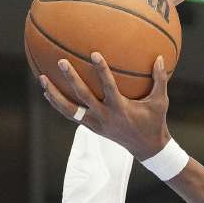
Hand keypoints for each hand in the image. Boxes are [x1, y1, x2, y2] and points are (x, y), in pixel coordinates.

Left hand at [39, 54, 170, 159]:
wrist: (147, 148)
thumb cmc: (154, 122)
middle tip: (61, 62)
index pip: (108, 87)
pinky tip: (47, 93)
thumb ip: (160, 79)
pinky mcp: (91, 127)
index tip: (94, 54)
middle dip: (71, 79)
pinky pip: (70, 115)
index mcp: (120, 109)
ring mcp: (95, 123)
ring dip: (54, 94)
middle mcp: (105, 116)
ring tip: (42, 79)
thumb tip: (161, 58)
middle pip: (83, 96)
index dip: (101, 71)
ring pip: (69, 110)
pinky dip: (58, 104)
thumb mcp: (160, 102)